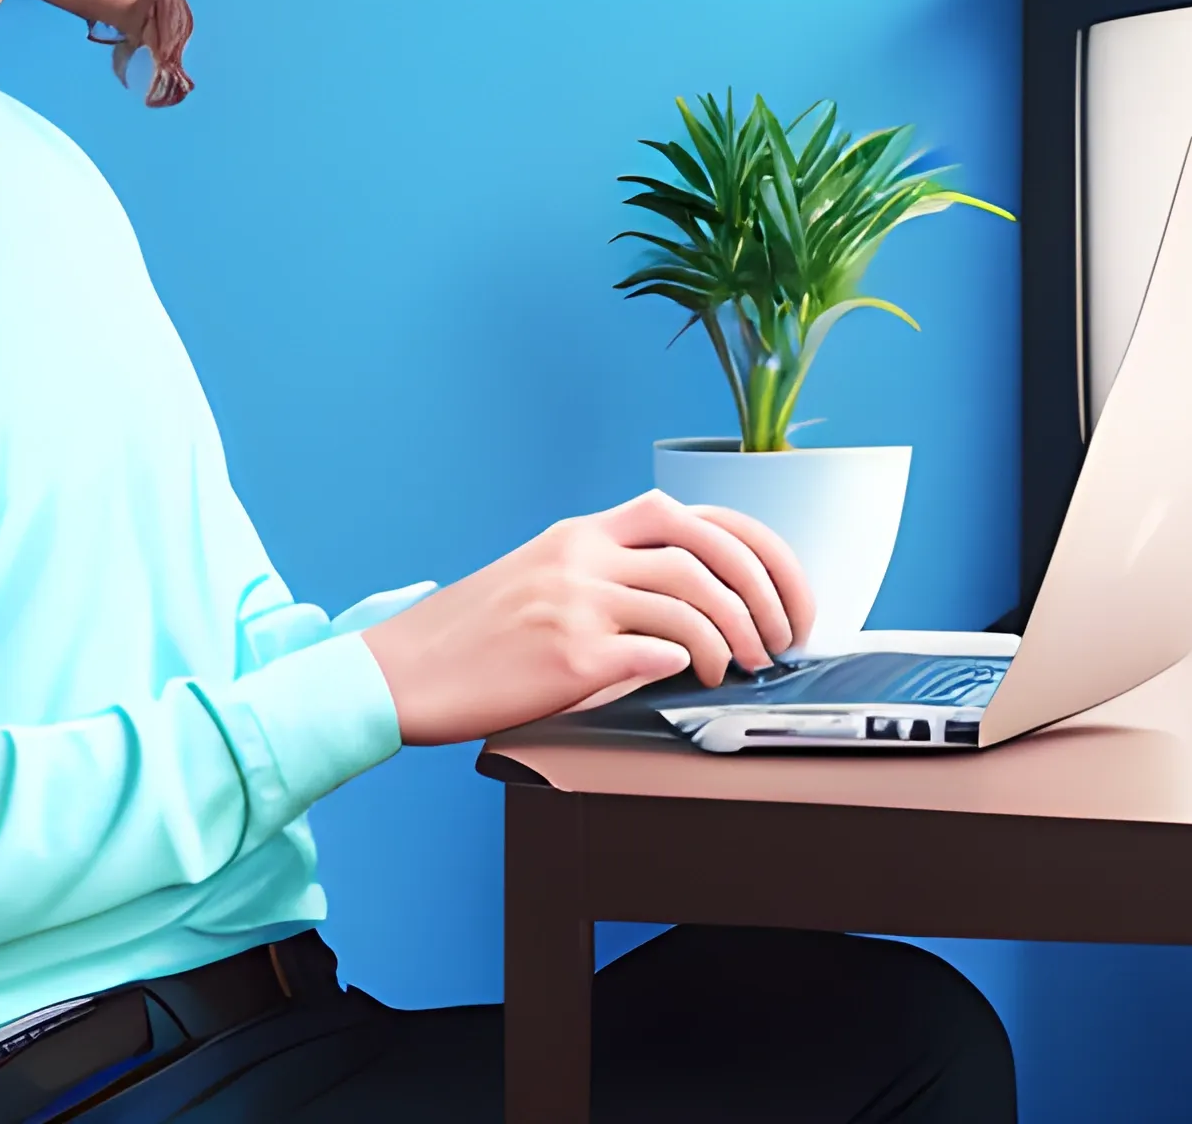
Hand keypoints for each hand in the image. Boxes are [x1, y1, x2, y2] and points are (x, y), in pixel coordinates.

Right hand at [359, 489, 814, 745]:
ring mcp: (576, 600)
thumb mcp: (544, 579)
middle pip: (707, 548)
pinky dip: (686, 664)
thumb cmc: (476, 636)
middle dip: (764, 594)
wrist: (406, 670)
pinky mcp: (570, 654)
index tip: (784, 591)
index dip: (755, 549)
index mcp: (583, 532)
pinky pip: (657, 650)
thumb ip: (613, 578)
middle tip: (779, 638)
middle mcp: (584, 554)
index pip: (692, 513)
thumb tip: (701, 610)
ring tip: (732, 670)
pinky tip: (685, 677)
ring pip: (693, 602)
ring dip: (731, 642)